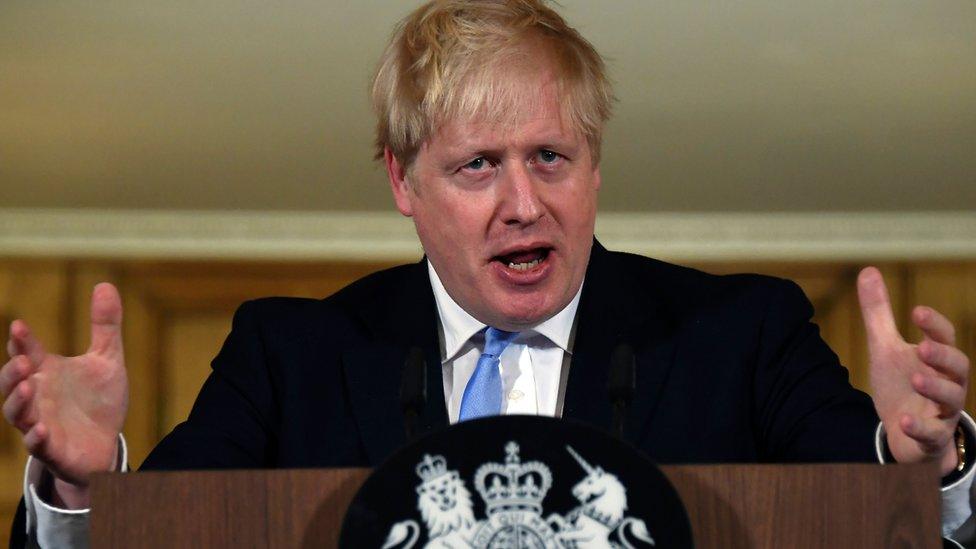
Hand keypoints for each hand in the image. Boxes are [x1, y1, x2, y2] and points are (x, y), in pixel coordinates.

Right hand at [1, 283, 128, 494]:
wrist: (105, 444)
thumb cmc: (97, 401)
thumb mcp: (107, 359)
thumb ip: (104, 325)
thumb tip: (104, 284)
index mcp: (46, 372)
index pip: (26, 352)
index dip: (20, 340)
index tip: (18, 326)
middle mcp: (37, 396)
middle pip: (11, 383)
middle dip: (11, 372)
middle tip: (23, 360)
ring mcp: (40, 423)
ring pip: (17, 413)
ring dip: (18, 400)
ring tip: (28, 386)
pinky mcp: (51, 449)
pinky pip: (37, 445)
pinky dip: (36, 437)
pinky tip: (42, 429)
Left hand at [858, 267, 969, 475]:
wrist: (905, 432)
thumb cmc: (901, 384)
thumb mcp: (886, 348)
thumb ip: (879, 314)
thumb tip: (868, 270)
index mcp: (936, 359)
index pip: (944, 337)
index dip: (934, 325)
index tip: (918, 311)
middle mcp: (947, 383)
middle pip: (958, 367)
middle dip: (943, 356)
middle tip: (924, 347)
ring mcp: (943, 411)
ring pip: (951, 400)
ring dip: (935, 388)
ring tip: (916, 378)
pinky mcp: (933, 438)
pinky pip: (932, 434)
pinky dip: (920, 428)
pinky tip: (903, 421)